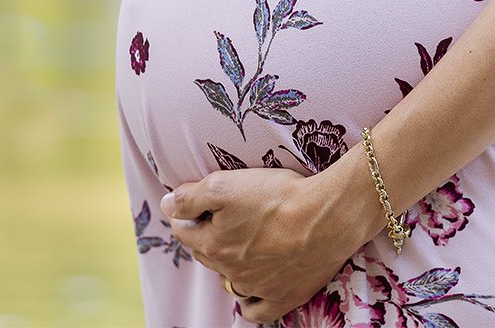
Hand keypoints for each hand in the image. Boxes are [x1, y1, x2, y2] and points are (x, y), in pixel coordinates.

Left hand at [160, 167, 373, 323]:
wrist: (327, 216)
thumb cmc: (276, 196)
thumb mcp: (224, 185)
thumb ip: (189, 198)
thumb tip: (167, 206)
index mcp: (213, 244)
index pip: (184, 231)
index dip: (186, 214)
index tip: (193, 204)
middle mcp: (231, 271)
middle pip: (206, 254)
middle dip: (205, 236)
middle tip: (217, 219)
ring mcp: (258, 287)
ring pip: (230, 279)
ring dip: (227, 264)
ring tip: (238, 246)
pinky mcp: (285, 296)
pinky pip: (257, 310)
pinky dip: (250, 302)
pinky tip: (250, 290)